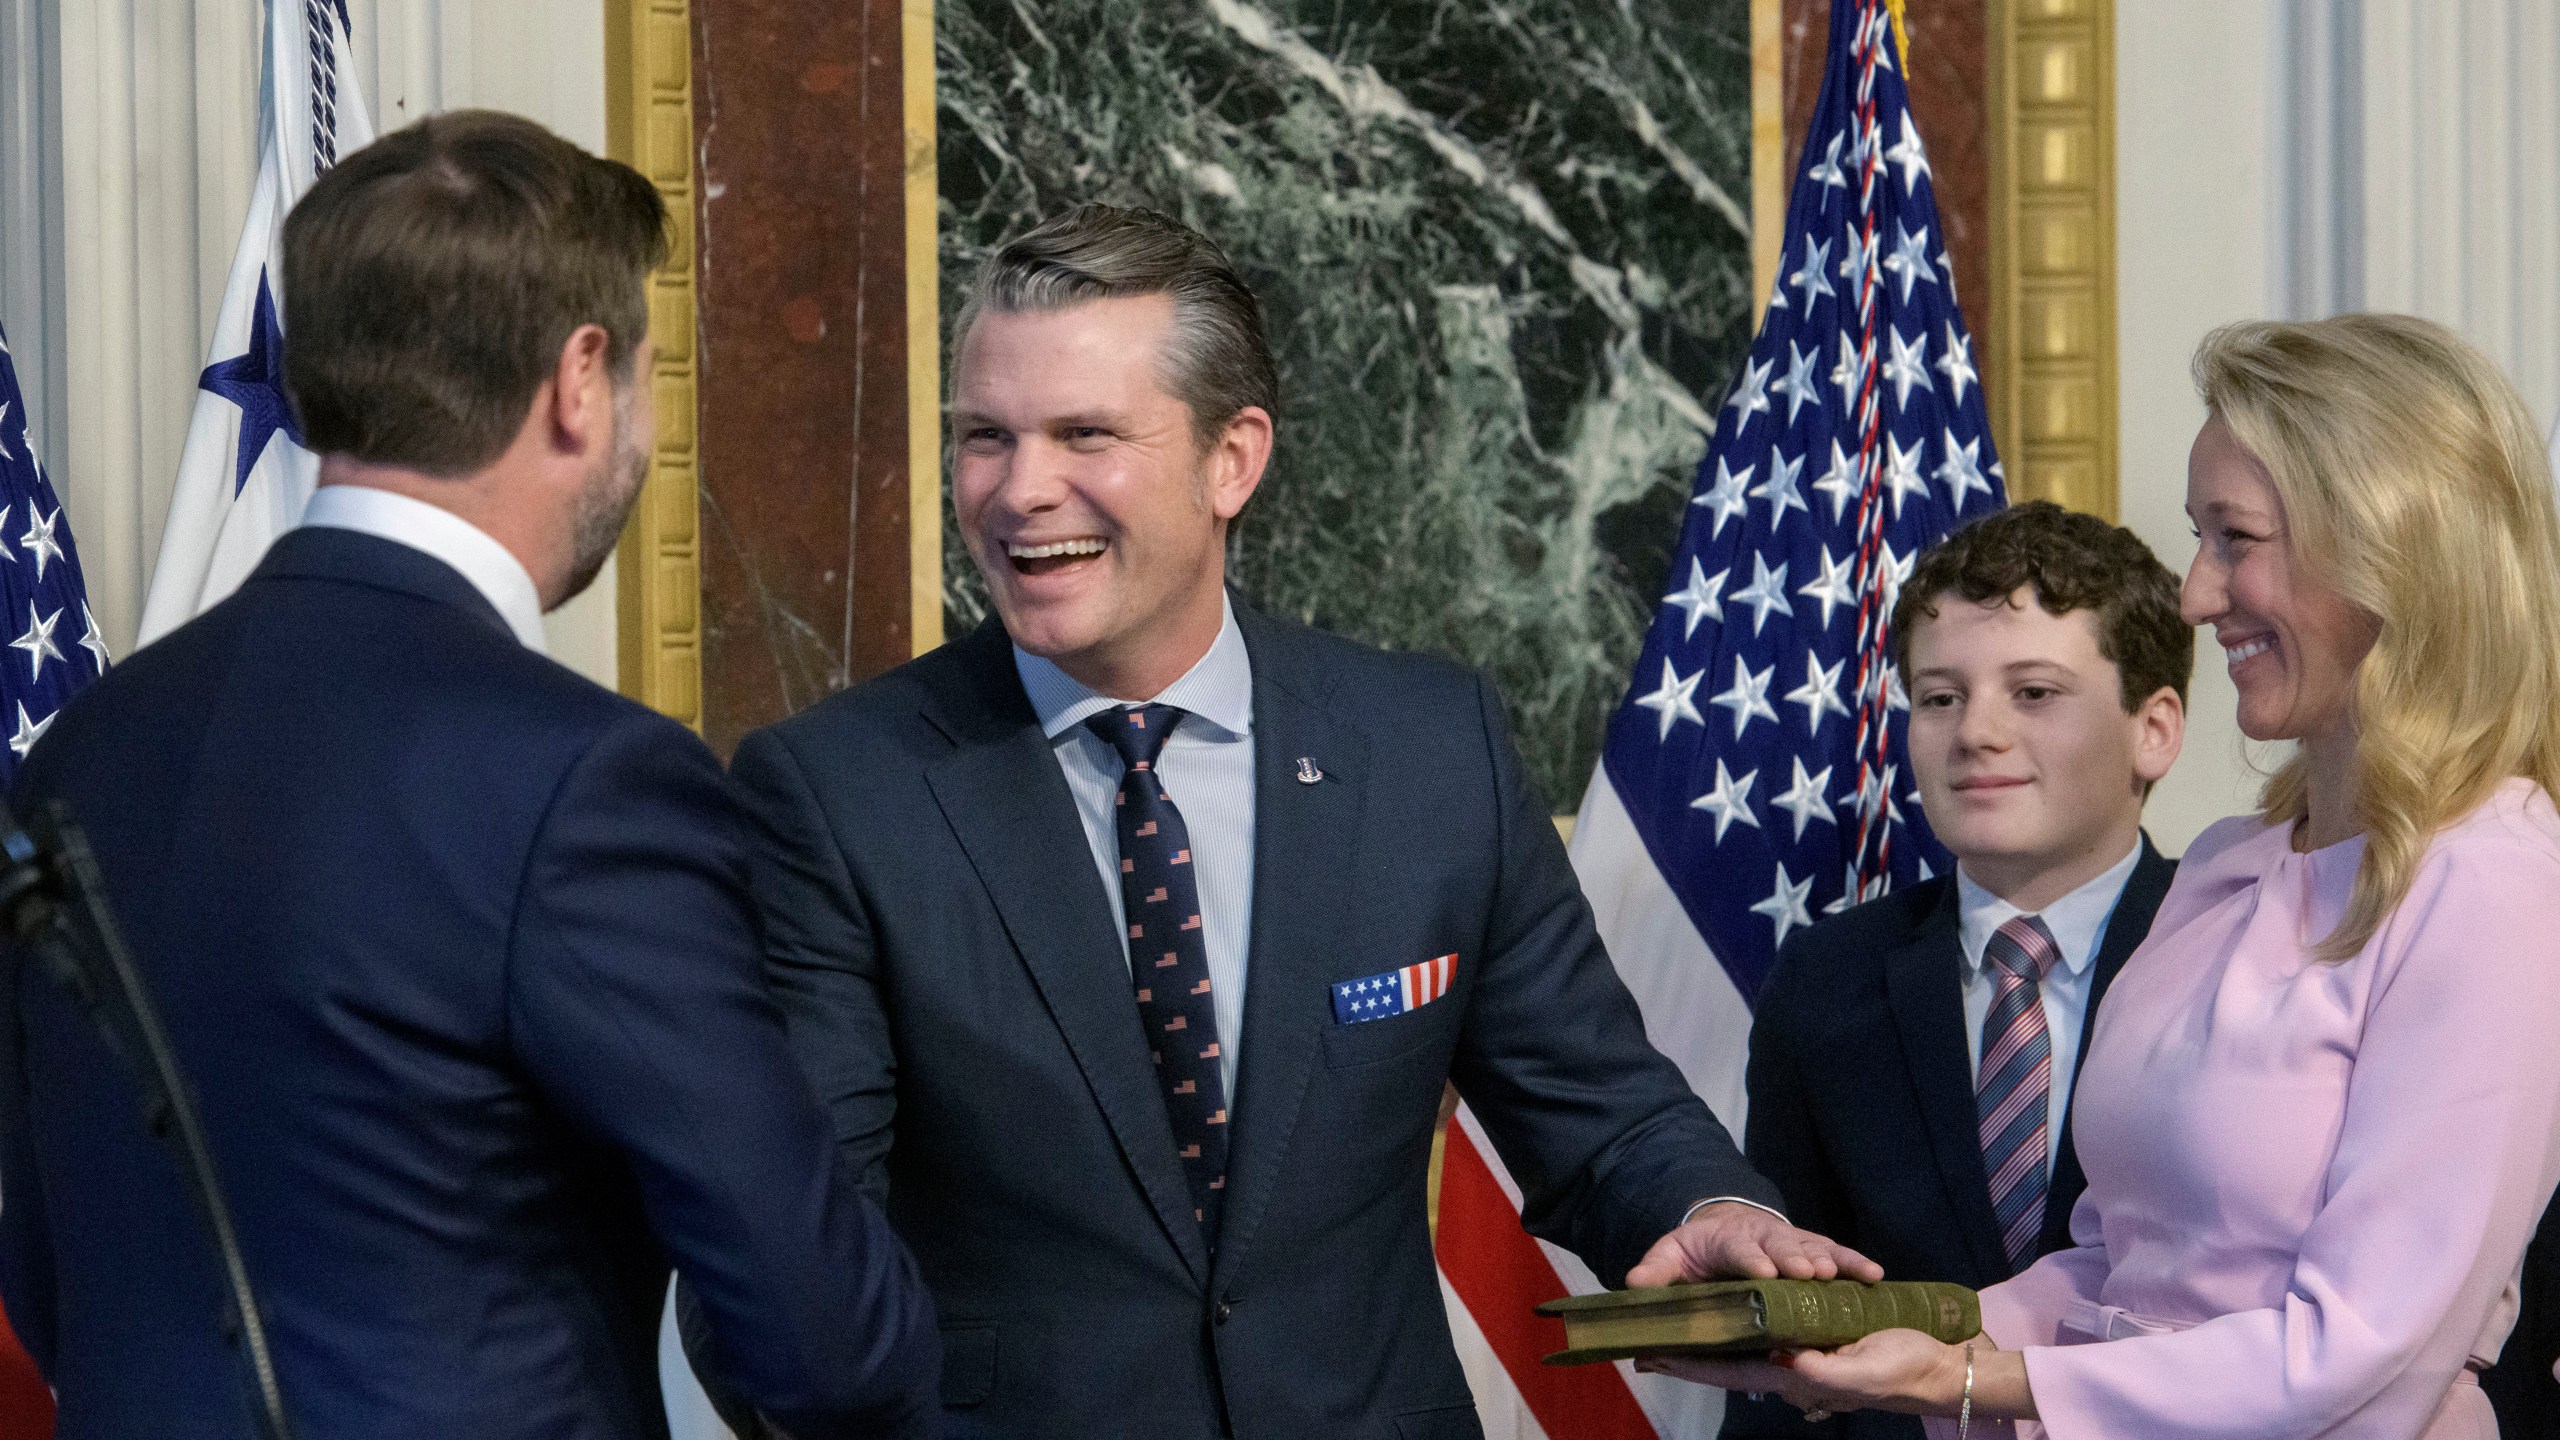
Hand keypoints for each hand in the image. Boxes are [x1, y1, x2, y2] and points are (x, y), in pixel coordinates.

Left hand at [1624, 1202, 1884, 1286]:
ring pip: (1812, 1248)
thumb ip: (1656, 1270)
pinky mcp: (1813, 1249)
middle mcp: (1763, 1238)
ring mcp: (1791, 1242)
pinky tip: (1874, 1275)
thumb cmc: (1698, 1251)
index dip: (1750, 1260)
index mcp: (1727, 1240)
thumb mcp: (1672, 1256)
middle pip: (1781, 1246)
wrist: (1725, 1227)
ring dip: (1827, 1260)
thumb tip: (1633, 1282)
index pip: (1739, 1250)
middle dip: (1794, 1258)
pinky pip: (1837, 1254)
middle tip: (1807, 1273)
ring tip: (1839, 1274)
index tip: (1763, 1273)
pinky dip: (1855, 1263)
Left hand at [1636, 1329, 1971, 1417]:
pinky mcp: (1824, 1339)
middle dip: (1694, 1348)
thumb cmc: (1905, 1370)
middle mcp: (1794, 1368)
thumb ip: (1825, 1370)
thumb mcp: (1865, 1370)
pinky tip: (1739, 1309)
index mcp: (1797, 1377)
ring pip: (1752, 1340)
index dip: (1691, 1366)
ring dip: (1719, 1331)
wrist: (1942, 1368)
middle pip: (1732, 1358)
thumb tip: (1789, 1358)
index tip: (1652, 1355)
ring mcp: (1808, 1355)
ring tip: (1686, 1315)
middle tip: (1653, 1332)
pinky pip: (1781, 1327)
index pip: (1732, 1372)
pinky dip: (1754, 1319)